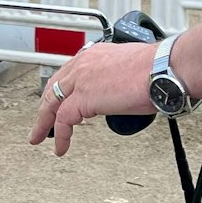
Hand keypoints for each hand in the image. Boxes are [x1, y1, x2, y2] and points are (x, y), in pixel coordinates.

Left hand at [28, 41, 157, 155]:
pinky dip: (61, 136)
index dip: (59, 90)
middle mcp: (83, 64)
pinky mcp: (83, 97)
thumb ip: (116, 78)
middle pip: (53, 87)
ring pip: (51, 103)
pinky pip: (63, 120)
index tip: (57, 100)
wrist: (162, 69)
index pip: (68, 73)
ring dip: (44, 123)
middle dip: (44, 106)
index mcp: (94, 55)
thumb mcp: (128, 68)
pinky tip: (61, 147)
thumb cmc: (156, 69)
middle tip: (40, 121)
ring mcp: (81, 80)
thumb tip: (119, 94)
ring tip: (39, 137)